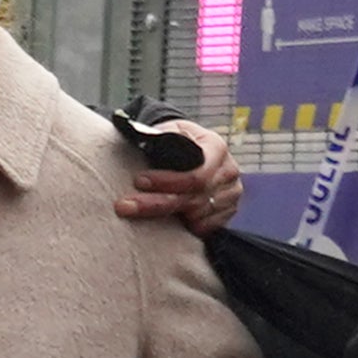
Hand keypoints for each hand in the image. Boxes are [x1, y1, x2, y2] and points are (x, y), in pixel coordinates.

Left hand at [120, 131, 244, 232]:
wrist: (197, 149)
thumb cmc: (180, 140)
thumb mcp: (173, 129)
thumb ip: (163, 136)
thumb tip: (143, 140)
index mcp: (216, 147)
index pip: (194, 174)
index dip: (166, 182)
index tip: (138, 181)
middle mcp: (228, 171)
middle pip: (192, 199)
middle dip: (155, 204)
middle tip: (125, 206)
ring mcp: (231, 193)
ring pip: (197, 216)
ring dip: (169, 217)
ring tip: (144, 209)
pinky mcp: (229, 210)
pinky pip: (205, 227)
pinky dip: (186, 226)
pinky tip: (171, 219)